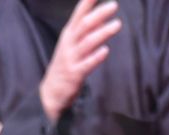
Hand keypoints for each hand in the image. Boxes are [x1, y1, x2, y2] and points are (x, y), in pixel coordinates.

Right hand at [39, 0, 121, 122]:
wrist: (51, 91)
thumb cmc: (66, 65)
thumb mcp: (73, 44)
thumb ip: (86, 32)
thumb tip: (103, 18)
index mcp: (69, 34)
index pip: (78, 14)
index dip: (88, 2)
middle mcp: (69, 43)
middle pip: (85, 25)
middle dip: (99, 14)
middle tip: (114, 5)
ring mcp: (71, 59)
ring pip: (87, 42)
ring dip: (102, 32)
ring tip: (117, 24)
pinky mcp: (74, 74)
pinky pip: (86, 65)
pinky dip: (96, 57)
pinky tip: (105, 51)